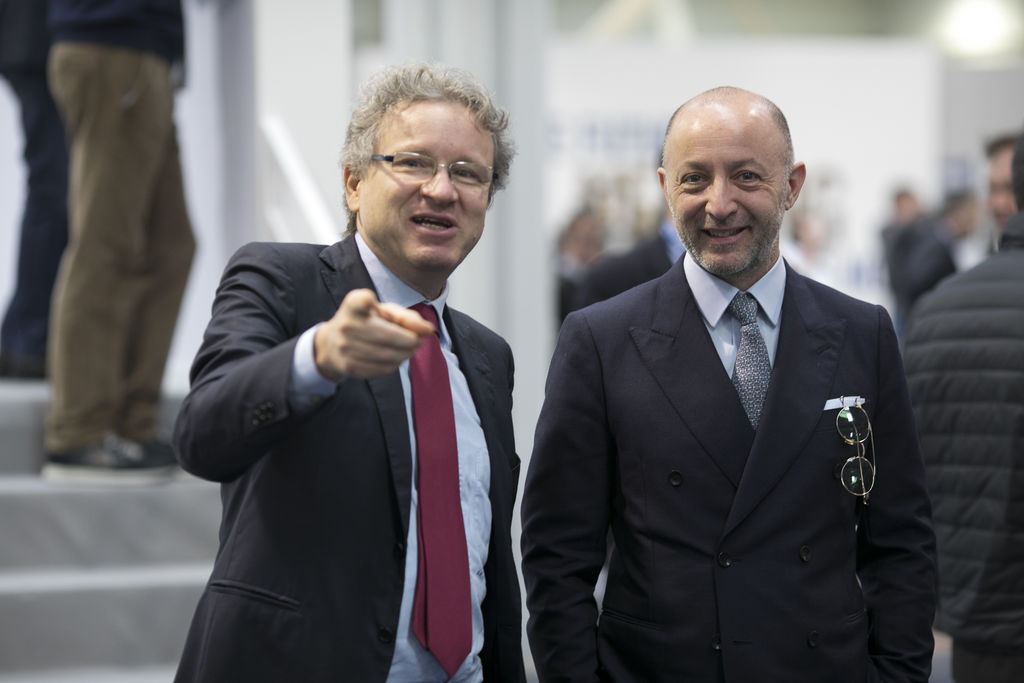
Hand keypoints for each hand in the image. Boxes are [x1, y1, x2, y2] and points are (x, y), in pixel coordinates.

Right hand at [313, 289, 434, 380]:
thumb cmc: (365, 322)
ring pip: (389, 356)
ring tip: (408, 349)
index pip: (360, 301)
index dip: (367, 301)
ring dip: (406, 354)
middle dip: (411, 341)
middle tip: (417, 341)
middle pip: (390, 336)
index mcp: (353, 305)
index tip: (371, 301)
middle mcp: (346, 325)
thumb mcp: (383, 311)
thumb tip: (429, 330)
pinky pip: (383, 369)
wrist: (332, 345)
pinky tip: (394, 358)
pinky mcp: (349, 367)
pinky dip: (395, 364)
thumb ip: (407, 317)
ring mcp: (345, 348)